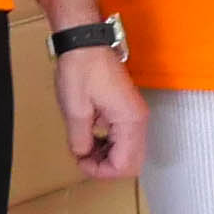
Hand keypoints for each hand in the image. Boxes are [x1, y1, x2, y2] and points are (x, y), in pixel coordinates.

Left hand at [51, 44, 146, 180]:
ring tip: (84, 149)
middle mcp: (138, 119)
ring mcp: (134, 113)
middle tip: (83, 159)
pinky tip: (91, 136)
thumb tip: (83, 154)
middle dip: (106, 167)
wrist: (86, 42)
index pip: (125, 164)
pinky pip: (123, 137)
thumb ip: (81, 140)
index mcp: (130, 121)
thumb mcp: (76, 110)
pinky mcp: (127, 108)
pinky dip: (109, 144)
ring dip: (107, 156)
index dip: (101, 171)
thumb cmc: (82, 68)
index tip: (81, 162)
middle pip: (131, 161)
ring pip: (128, 150)